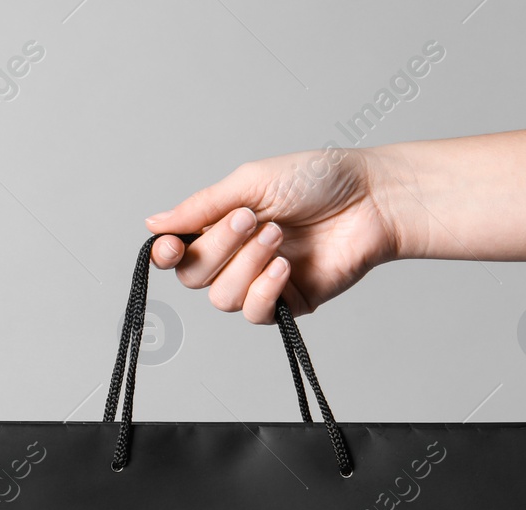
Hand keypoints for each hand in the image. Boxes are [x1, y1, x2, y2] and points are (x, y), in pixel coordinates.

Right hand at [145, 146, 406, 322]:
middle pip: (194, 278)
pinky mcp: (288, 305)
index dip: (166, 256)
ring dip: (247, 264)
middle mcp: (235, 258)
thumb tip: (153, 224)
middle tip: (251, 219)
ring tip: (279, 236)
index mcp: (221, 227)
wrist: (372, 199)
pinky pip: (256, 313)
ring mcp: (260, 283)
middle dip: (219, 248)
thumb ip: (201, 207)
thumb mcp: (250, 183)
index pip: (177, 255)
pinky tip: (286, 267)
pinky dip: (265, 290)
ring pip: (222, 299)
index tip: (172, 248)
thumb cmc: (318, 180)